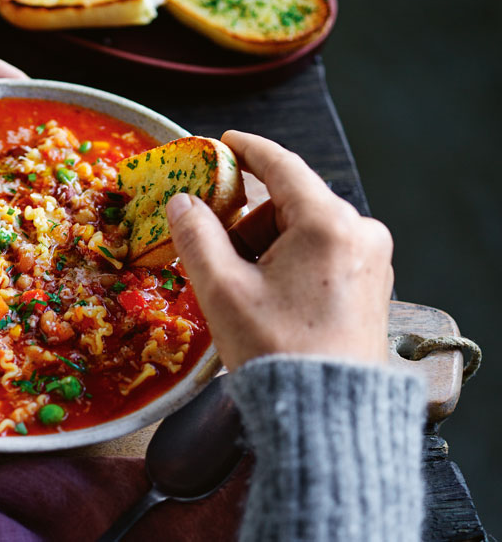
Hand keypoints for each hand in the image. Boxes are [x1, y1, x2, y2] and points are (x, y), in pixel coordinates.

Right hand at [165, 131, 393, 370]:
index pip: (282, 166)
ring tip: (239, 284)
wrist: (323, 413)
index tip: (223, 142)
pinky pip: (324, 253)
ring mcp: (373, 260)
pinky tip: (267, 292)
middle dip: (248, 218)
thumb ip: (196, 235)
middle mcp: (361, 233)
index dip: (247, 150)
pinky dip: (290, 260)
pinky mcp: (373, 286)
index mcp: (328, 224)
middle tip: (213, 242)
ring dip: (267, 243)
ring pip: (307, 229)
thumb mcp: (222, 289)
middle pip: (292, 202)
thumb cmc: (273, 349)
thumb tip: (181, 201)